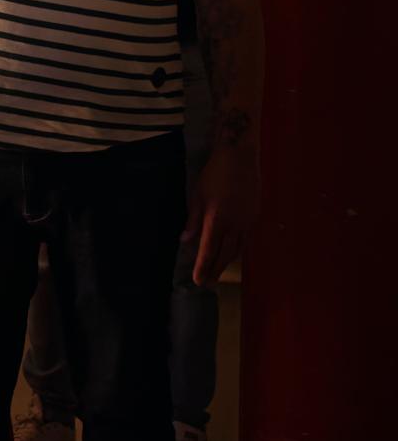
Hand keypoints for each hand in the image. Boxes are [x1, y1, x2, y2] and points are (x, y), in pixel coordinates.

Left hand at [183, 143, 257, 285]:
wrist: (241, 158)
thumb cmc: (214, 174)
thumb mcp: (196, 195)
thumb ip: (192, 221)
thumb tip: (185, 241)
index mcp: (217, 219)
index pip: (208, 250)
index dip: (202, 267)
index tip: (197, 280)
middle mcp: (234, 224)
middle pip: (225, 254)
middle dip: (215, 270)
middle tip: (208, 283)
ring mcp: (247, 221)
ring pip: (238, 248)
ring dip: (228, 262)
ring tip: (219, 272)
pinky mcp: (255, 216)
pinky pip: (246, 239)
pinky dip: (239, 249)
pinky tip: (233, 253)